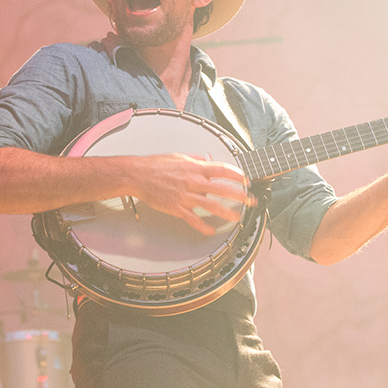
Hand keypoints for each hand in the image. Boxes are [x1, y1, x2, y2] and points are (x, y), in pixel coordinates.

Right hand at [129, 154, 251, 235]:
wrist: (137, 175)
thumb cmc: (156, 165)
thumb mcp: (179, 157)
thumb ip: (196, 159)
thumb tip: (207, 159)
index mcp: (195, 167)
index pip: (222, 170)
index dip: (236, 175)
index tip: (246, 179)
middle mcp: (193, 181)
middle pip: (221, 189)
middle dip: (239, 195)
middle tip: (250, 200)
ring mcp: (185, 196)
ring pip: (210, 205)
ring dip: (226, 212)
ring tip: (236, 217)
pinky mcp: (176, 208)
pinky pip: (192, 219)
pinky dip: (202, 226)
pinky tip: (211, 231)